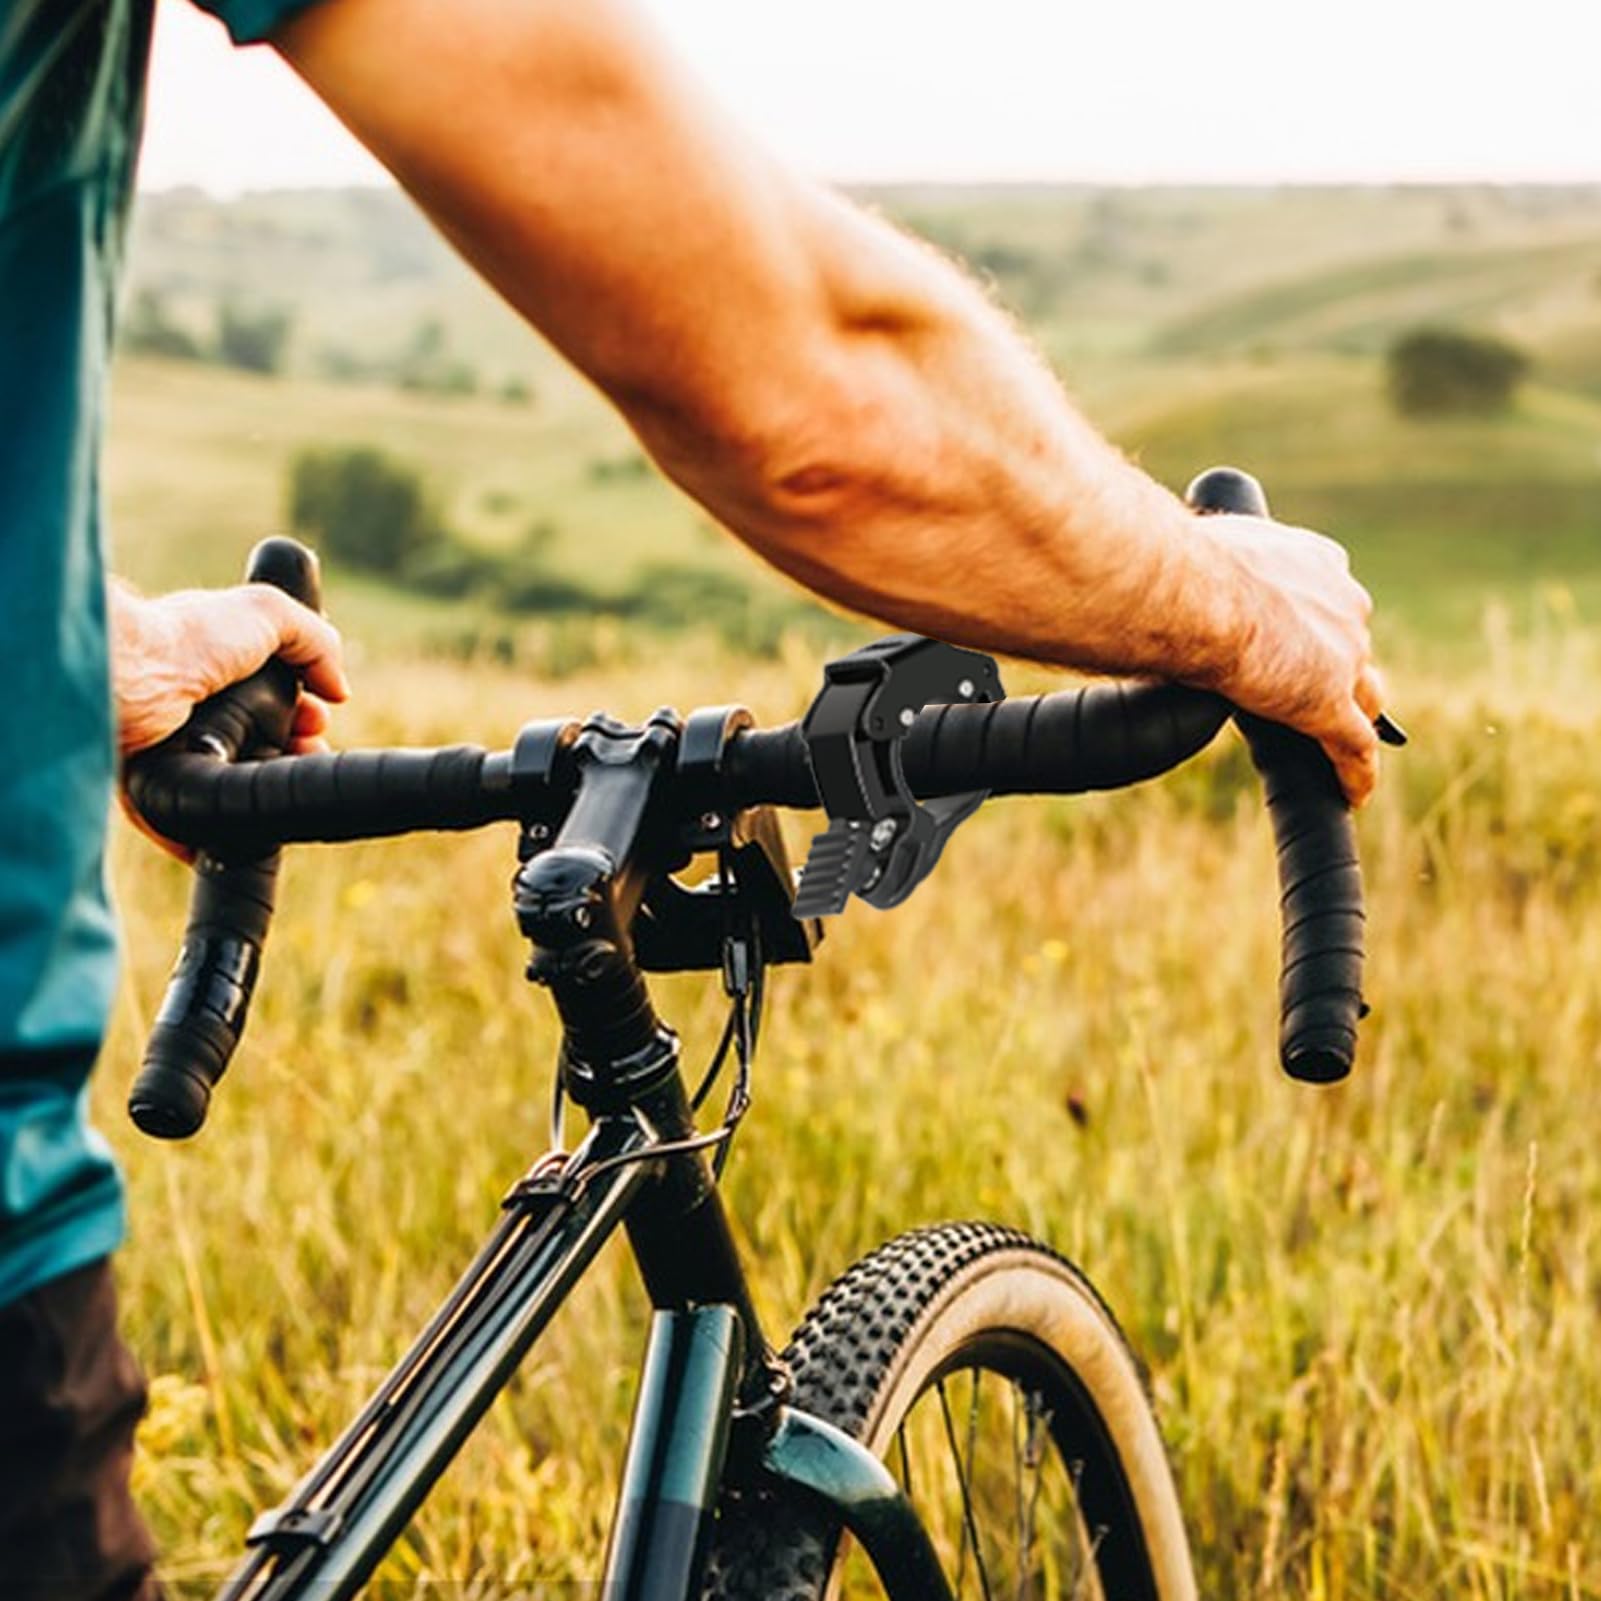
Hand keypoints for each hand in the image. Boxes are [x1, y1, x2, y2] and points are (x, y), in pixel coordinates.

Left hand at [110, 581, 349, 857]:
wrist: (127, 678)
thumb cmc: (186, 636)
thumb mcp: (269, 613)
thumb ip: (316, 640)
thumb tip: (339, 689)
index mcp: (215, 664)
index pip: (270, 695)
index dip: (303, 710)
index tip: (319, 721)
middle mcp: (192, 706)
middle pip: (256, 743)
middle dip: (294, 754)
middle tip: (311, 756)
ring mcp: (170, 748)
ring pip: (227, 784)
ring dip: (261, 795)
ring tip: (284, 794)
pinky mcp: (150, 787)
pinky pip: (181, 823)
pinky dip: (209, 834)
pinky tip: (240, 834)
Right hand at [1196, 514, 1382, 805]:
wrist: (1188, 595)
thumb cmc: (1180, 568)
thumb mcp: (1204, 555)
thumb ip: (1208, 570)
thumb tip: (1169, 586)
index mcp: (1313, 561)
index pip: (1329, 595)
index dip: (1316, 621)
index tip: (1300, 635)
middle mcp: (1341, 603)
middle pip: (1351, 646)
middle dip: (1335, 668)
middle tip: (1309, 690)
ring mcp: (1343, 656)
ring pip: (1364, 697)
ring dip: (1354, 719)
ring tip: (1340, 744)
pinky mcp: (1329, 704)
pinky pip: (1354, 748)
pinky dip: (1355, 773)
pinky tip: (1351, 794)